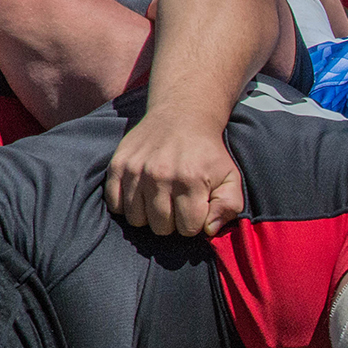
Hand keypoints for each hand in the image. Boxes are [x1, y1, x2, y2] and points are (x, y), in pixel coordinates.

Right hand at [106, 111, 243, 235]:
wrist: (181, 117)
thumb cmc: (208, 153)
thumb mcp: (231, 177)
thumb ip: (229, 206)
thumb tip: (210, 230)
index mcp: (191, 180)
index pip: (188, 228)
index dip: (194, 223)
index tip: (196, 209)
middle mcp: (161, 176)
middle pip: (161, 227)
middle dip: (172, 222)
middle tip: (178, 204)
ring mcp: (136, 171)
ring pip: (137, 220)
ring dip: (149, 216)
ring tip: (160, 200)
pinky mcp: (118, 166)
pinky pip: (115, 205)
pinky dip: (128, 206)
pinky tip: (142, 195)